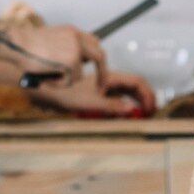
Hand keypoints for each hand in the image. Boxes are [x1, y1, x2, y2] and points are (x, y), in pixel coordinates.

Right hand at [10, 23, 107, 83]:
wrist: (16, 43)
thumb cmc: (25, 45)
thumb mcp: (50, 40)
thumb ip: (64, 47)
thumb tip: (74, 61)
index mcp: (72, 32)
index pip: (93, 42)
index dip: (95, 56)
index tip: (98, 68)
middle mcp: (77, 38)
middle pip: (99, 56)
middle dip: (102, 73)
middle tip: (102, 87)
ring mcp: (76, 50)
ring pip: (79, 74)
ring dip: (65, 80)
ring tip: (47, 76)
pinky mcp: (72, 62)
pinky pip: (69, 82)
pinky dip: (58, 84)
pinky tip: (45, 77)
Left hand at [34, 69, 157, 116]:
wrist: (41, 86)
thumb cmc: (61, 92)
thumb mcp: (87, 102)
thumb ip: (110, 106)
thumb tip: (131, 110)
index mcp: (108, 77)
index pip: (136, 82)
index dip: (147, 94)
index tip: (151, 109)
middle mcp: (106, 79)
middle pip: (133, 86)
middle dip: (144, 99)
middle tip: (150, 115)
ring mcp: (100, 85)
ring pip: (125, 92)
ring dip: (135, 103)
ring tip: (139, 116)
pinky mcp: (94, 92)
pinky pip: (114, 97)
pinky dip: (122, 105)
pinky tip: (122, 115)